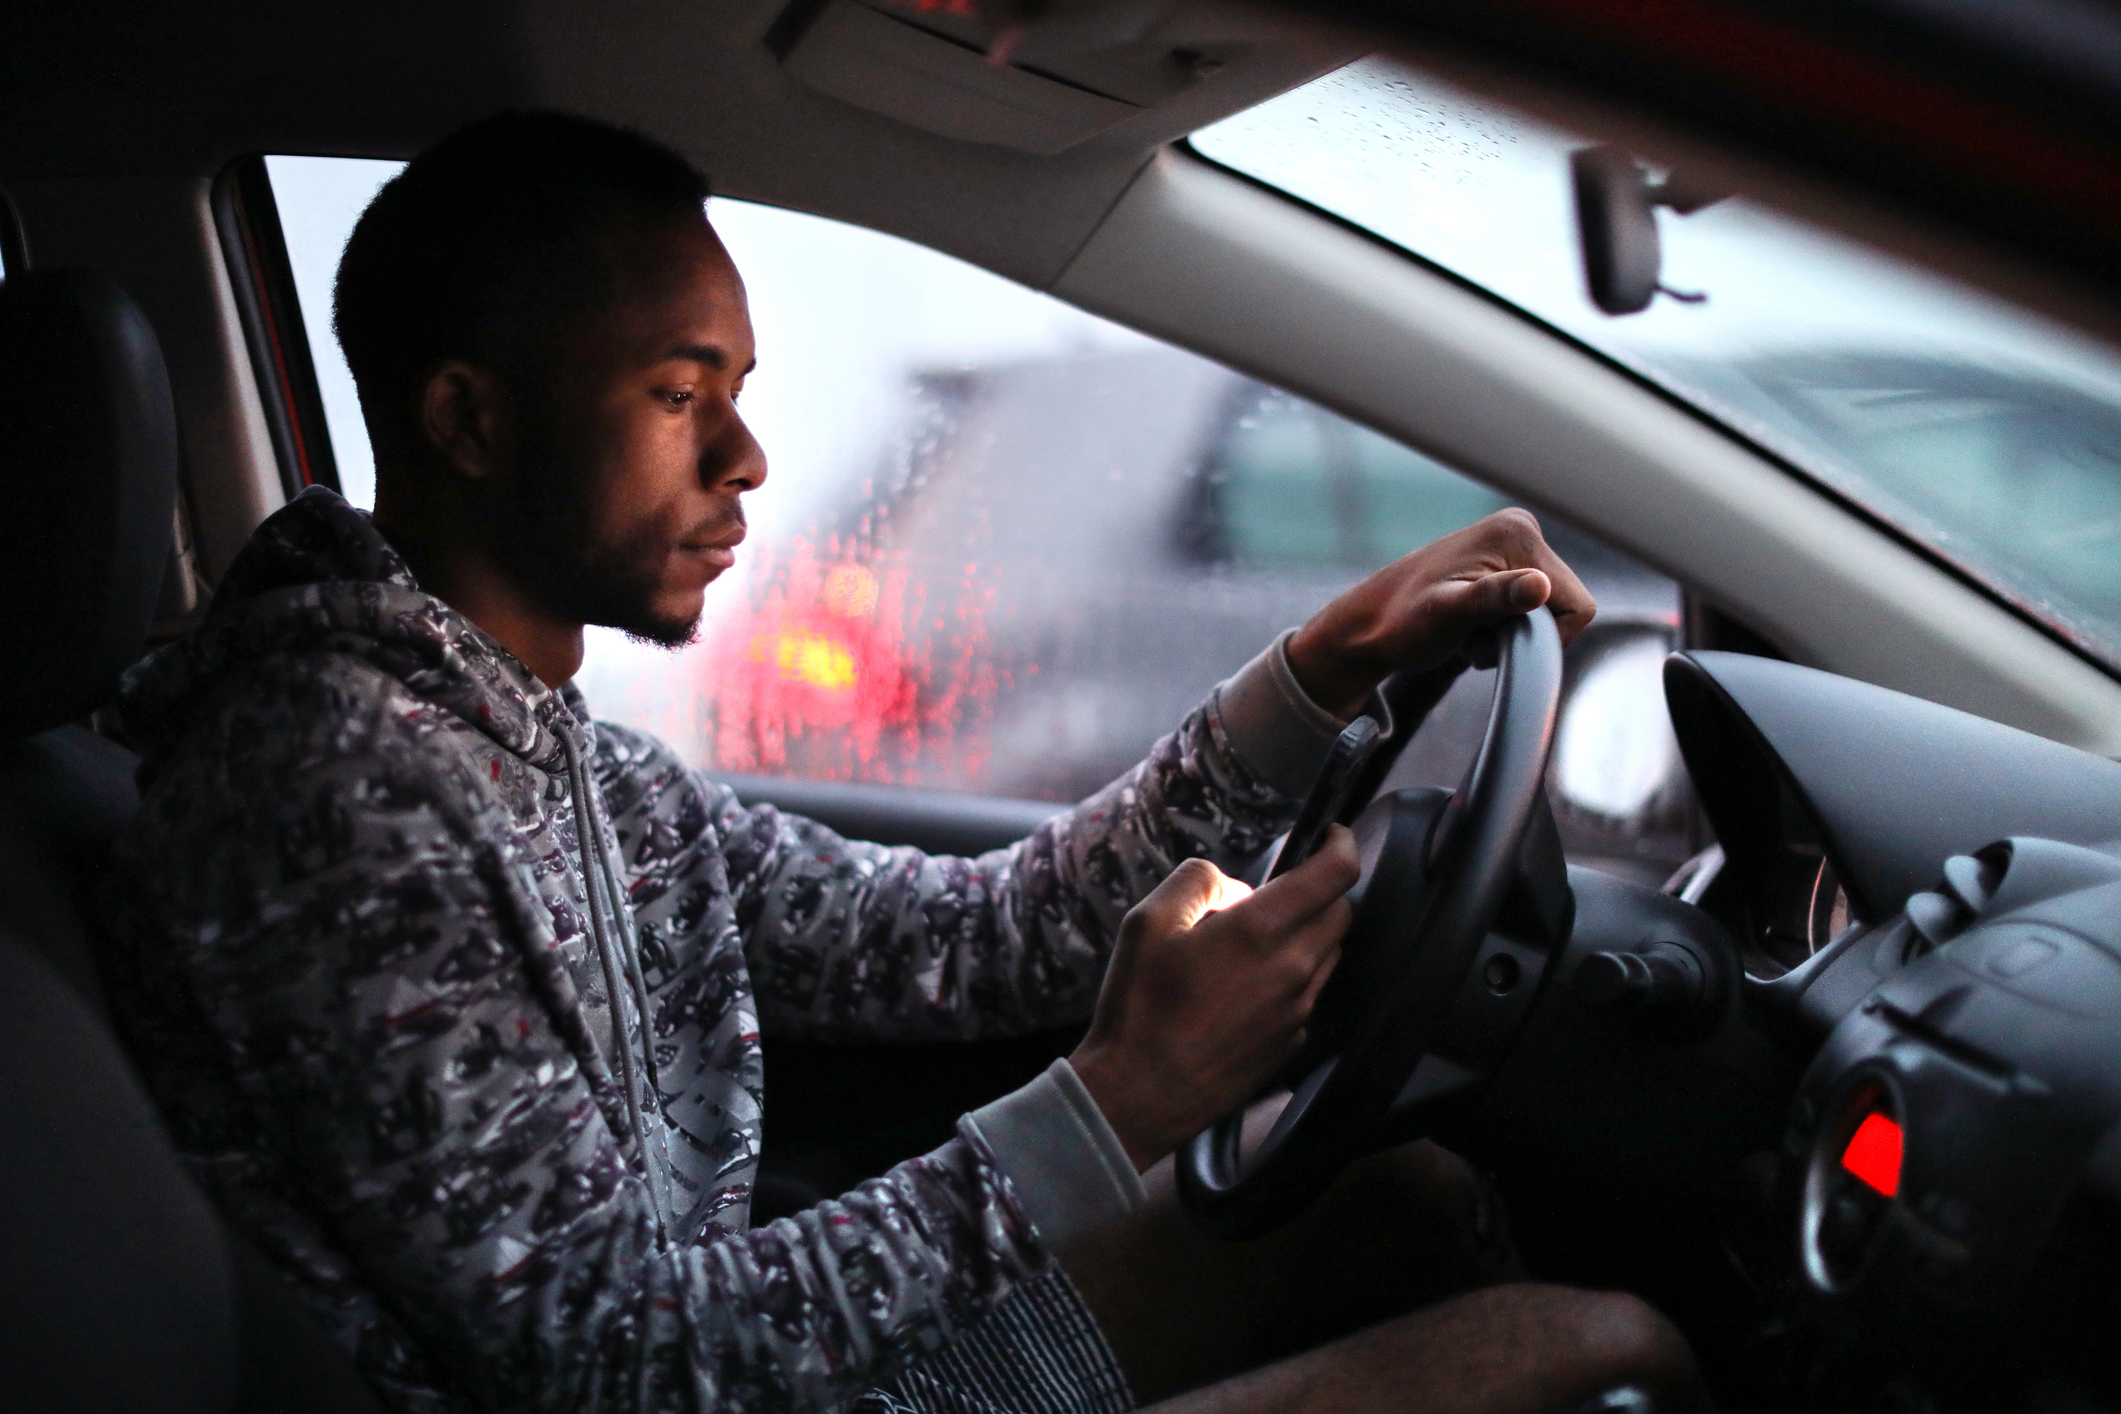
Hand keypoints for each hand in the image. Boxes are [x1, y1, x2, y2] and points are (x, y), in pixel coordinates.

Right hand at [1069, 827, 1360, 1171]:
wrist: (1140, 1094)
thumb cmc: (1140, 1007)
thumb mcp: (1148, 922)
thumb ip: (1197, 881)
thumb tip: (1236, 885)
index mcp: (1261, 930)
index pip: (1336, 874)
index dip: (1342, 844)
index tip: (1332, 834)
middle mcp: (1294, 969)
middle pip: (1341, 913)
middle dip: (1320, 891)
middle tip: (1277, 891)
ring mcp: (1298, 1010)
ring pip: (1328, 954)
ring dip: (1307, 935)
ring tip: (1254, 942)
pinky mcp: (1292, 1042)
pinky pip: (1308, 994)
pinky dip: (1292, 977)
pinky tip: (1246, 987)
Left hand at [1286, 508, 1595, 718]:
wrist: (1367, 627)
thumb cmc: (1400, 625)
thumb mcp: (1446, 615)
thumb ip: (1493, 598)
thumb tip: (1538, 587)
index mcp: (1517, 533)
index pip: (1576, 606)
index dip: (1545, 638)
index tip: (1494, 640)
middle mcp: (1520, 528)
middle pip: (1565, 605)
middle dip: (1528, 634)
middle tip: (1476, 637)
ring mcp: (1512, 544)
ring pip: (1548, 610)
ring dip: (1514, 633)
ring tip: (1469, 632)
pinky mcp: (1503, 562)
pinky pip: (1529, 605)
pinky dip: (1505, 625)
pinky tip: (1471, 625)